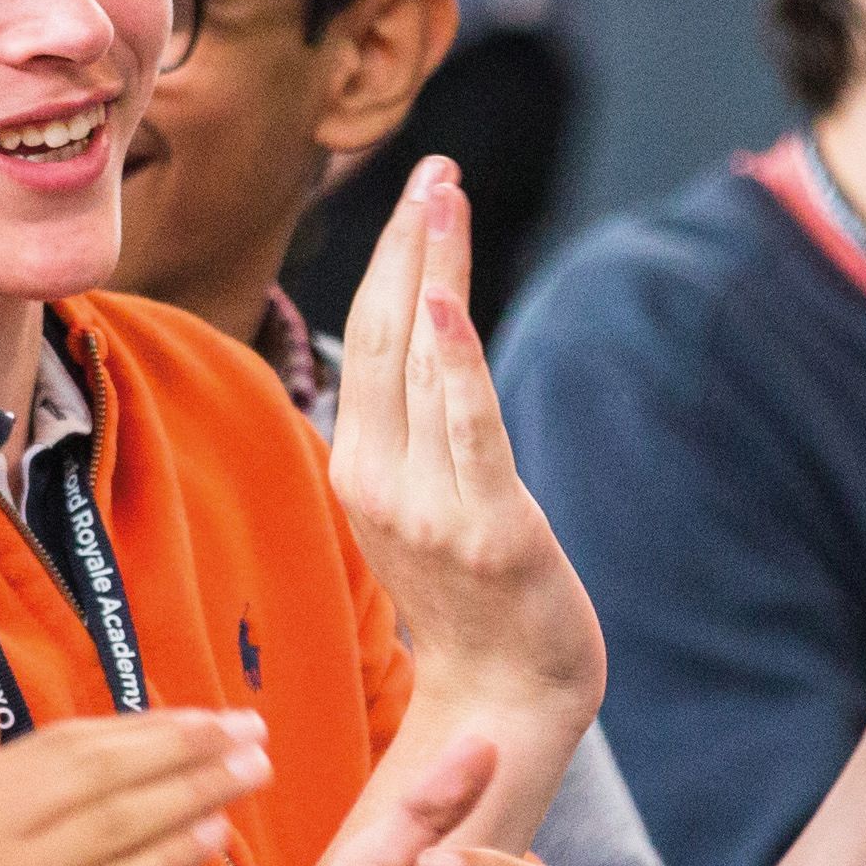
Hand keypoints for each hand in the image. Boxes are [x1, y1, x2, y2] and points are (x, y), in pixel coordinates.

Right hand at [0, 695, 263, 865]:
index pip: (63, 746)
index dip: (143, 727)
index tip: (207, 719)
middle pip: (96, 771)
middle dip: (184, 746)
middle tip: (252, 730)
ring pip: (112, 823)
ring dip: (194, 791)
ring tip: (254, 771)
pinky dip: (167, 860)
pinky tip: (215, 841)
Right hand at [333, 156, 607, 753]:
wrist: (509, 698)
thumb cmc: (473, 598)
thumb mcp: (418, 506)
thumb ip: (412, 430)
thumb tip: (421, 338)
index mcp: (356, 471)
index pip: (366, 343)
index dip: (389, 259)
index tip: (421, 187)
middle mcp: (377, 484)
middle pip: (384, 338)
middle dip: (409, 244)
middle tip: (436, 167)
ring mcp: (428, 510)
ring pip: (422, 365)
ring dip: (435, 270)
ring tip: (446, 194)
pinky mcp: (490, 530)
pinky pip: (468, 434)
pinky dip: (455, 364)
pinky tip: (449, 303)